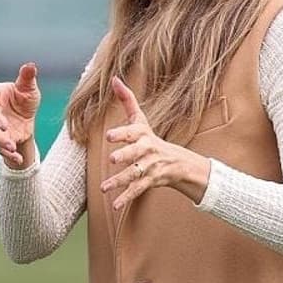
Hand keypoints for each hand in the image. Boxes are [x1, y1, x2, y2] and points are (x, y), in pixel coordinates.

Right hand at [0, 62, 40, 167]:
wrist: (27, 116)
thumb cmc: (23, 97)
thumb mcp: (28, 88)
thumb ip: (27, 77)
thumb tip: (30, 65)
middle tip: (3, 126)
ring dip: (2, 141)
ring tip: (12, 146)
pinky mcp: (4, 140)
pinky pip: (3, 150)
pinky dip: (10, 155)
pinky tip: (18, 158)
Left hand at [99, 76, 210, 209]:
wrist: (177, 162)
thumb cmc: (150, 137)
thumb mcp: (141, 119)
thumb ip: (127, 99)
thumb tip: (113, 78)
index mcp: (143, 135)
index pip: (133, 133)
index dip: (122, 134)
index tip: (109, 136)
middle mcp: (148, 151)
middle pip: (136, 154)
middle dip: (125, 156)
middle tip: (112, 159)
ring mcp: (150, 167)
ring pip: (134, 174)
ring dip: (119, 181)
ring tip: (104, 187)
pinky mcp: (150, 182)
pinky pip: (138, 190)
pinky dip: (126, 198)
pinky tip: (115, 205)